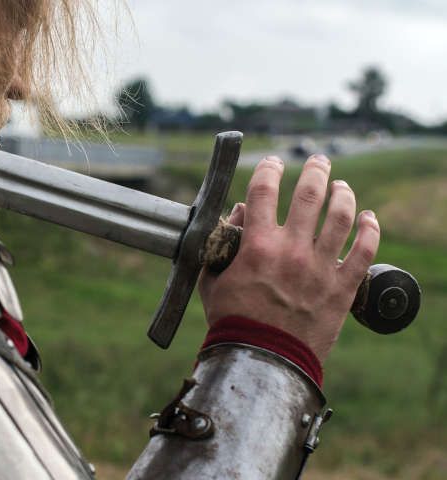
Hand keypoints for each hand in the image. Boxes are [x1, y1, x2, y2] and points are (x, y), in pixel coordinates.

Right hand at [198, 154, 379, 362]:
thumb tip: (238, 215)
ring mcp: (321, 268)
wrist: (262, 360)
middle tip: (319, 161)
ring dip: (344, 194)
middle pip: (310, 195)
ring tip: (342, 186)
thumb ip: (222, 245)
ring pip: (341, 217)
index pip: (264, 192)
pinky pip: (365, 251)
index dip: (268, 170)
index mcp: (258, 246)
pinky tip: (370, 218)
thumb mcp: (214, 281)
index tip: (272, 163)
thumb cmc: (233, 321)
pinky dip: (371, 229)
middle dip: (316, 170)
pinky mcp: (343, 288)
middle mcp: (292, 251)